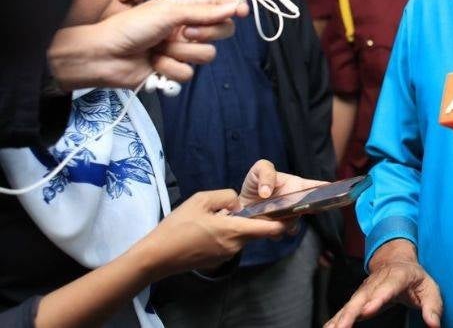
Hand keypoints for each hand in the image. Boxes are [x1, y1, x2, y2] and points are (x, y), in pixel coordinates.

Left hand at [48, 0, 248, 90]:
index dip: (234, 5)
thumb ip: (204, 11)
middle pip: (221, 31)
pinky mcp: (174, 69)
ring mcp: (181, 49)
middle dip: (204, 34)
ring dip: (181, 54)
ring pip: (206, 55)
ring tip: (159, 49)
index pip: (220, 1)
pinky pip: (188, 73)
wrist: (104, 56)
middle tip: (184, 32)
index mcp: (186, 5)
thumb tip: (236, 5)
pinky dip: (170, 69)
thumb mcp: (169, 12)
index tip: (242, 11)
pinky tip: (153, 64)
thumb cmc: (131, 27)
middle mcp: (187, 26)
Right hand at [133, 188, 285, 279]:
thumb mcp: (201, 200)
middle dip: (260, 220)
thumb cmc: (177, 227)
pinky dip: (229, 234)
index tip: (293, 214)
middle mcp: (235, 246)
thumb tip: (237, 203)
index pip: (269, 230)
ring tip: (221, 215)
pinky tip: (210, 227)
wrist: (156, 256)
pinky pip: (231, 243)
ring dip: (240, 226)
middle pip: (257, 232)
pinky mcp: (217, 259)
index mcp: (234, 231)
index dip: (284, 222)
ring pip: (243, 237)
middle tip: (254, 206)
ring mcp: (226, 255)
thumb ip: (226, 196)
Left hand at [238, 159, 328, 234]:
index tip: (337, 193)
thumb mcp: (260, 169)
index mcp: (298, 186)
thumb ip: (266, 174)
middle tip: (296, 207)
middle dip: (307, 210)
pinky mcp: (276, 230)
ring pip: (294, 225)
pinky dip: (272, 232)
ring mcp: (289, 218)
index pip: (318, 187)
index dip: (329, 190)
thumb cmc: (255, 183)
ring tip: (271, 215)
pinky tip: (264, 224)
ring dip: (286, 223)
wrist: (242, 204)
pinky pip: (279, 234)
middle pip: (310, 209)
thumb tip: (266, 192)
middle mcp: (298, 204)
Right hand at [325, 239, 441, 327]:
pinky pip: (346, 309)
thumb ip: (432, 307)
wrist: (397, 261)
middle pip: (363, 296)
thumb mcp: (430, 289)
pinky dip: (335, 318)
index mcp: (398, 276)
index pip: (388, 287)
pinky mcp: (358, 298)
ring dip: (340, 317)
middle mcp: (377, 282)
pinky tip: (328, 327)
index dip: (378, 298)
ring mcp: (366, 289)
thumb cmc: (415, 278)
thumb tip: (434, 325)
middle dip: (351, 312)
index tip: (368, 310)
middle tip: (342, 327)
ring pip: (351, 303)